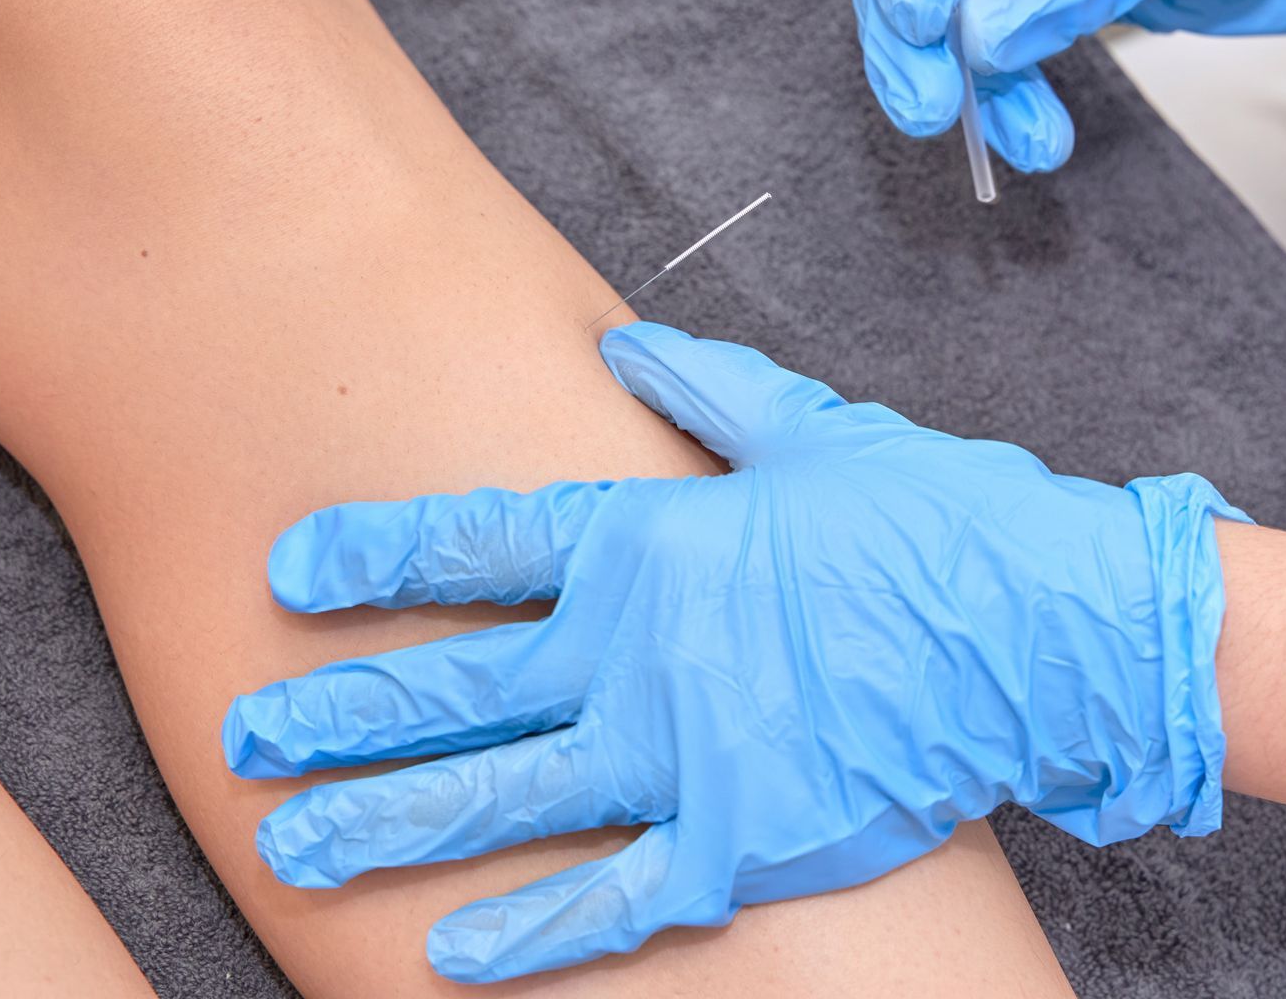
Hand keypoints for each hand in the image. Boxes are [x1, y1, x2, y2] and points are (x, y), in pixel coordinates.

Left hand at [223, 322, 1246, 981]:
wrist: (1037, 627)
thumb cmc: (928, 520)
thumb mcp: (812, 431)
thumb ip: (704, 391)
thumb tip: (620, 348)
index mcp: (649, 540)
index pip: (479, 542)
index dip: (375, 553)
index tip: (289, 569)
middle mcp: (636, 651)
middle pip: (454, 686)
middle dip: (340, 712)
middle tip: (248, 736)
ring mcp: (678, 753)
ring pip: (497, 798)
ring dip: (387, 823)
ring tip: (294, 847)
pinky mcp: (734, 840)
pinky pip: (608, 898)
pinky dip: (526, 932)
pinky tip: (445, 954)